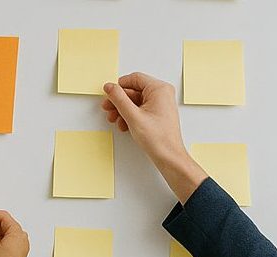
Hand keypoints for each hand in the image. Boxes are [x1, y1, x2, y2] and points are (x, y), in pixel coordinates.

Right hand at [102, 74, 206, 203]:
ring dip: (123, 110)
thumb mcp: (133, 116)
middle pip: (134, 91)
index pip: (134, 79)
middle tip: (108, 108)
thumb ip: (119, 99)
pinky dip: (130, 116)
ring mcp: (160, 104)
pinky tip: (124, 125)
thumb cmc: (158, 138)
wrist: (168, 157)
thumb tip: (110, 87)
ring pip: (135, 101)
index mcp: (159, 89)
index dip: (119, 86)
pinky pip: (140, 109)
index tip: (109, 94)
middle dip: (119, 101)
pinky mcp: (157, 114)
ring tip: (115, 120)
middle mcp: (162, 94)